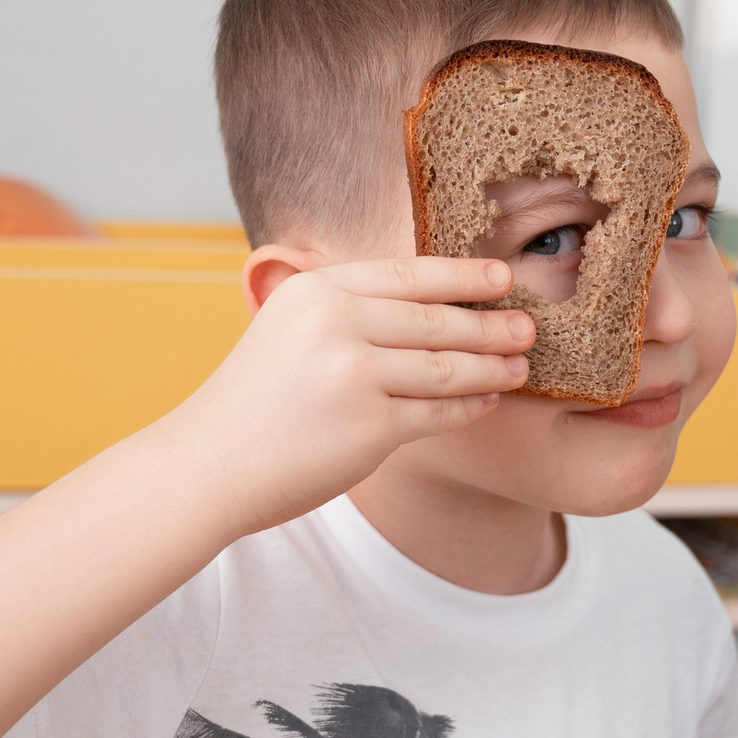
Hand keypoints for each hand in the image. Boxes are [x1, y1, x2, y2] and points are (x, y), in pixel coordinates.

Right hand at [172, 255, 533, 536]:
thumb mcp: (286, 329)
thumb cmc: (253, 402)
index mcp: (317, 291)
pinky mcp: (370, 428)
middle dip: (491, 323)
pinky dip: (470, 408)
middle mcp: (337, 324)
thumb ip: (342, 310)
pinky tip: (487, 403)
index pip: (408, 273)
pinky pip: (439, 414)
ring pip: (447, 367)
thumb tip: (423, 301)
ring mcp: (355, 375)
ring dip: (491, 366)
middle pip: (437, 319)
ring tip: (520, 366)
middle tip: (528, 327)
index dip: (463, 274)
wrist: (209, 464)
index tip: (502, 275)